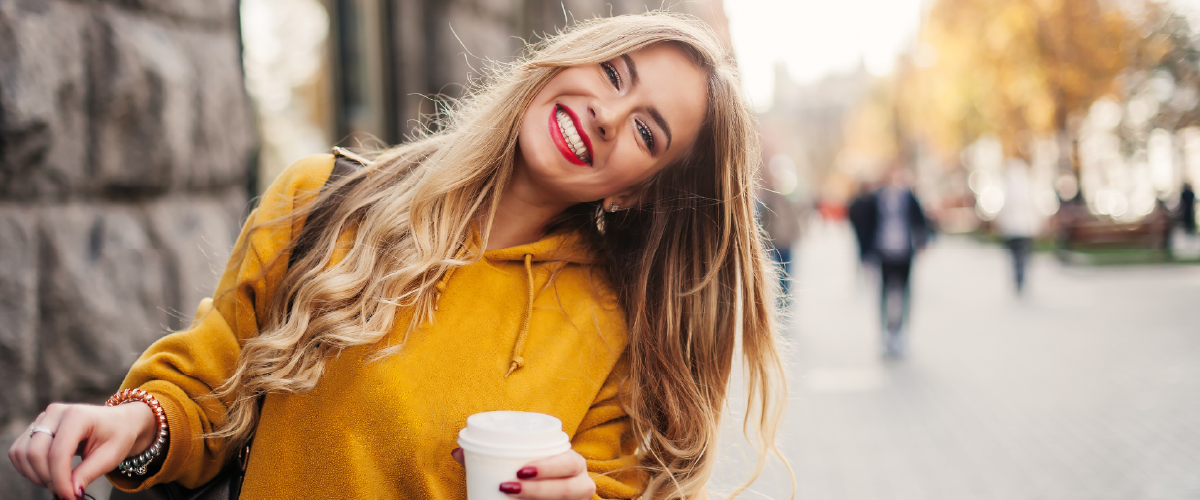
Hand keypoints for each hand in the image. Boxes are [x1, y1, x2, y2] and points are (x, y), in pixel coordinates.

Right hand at [8, 402, 157, 499]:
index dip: (60, 479)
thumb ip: (88, 474)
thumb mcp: (110, 457)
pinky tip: (47, 475)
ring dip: (35, 475)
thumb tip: (70, 493)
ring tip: (58, 483)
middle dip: (47, 479)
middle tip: (64, 492)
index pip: (58, 453)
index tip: (69, 497)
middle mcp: (55, 413)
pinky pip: (18, 452)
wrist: (118, 423)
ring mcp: (42, 419)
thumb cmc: (117, 437)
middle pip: (35, 453)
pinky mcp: (35, 428)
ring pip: (22, 453)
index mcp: (77, 415)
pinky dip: (27, 468)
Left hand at [452, 448, 595, 499]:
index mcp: (573, 463)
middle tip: (508, 487)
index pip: (569, 462)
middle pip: (569, 489)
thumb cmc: (538, 472)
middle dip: (540, 489)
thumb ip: (495, 457)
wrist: (553, 490)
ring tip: (509, 496)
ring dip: (540, 499)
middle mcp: (582, 484)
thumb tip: (458, 453)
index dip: (549, 467)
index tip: (519, 470)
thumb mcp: (524, 462)